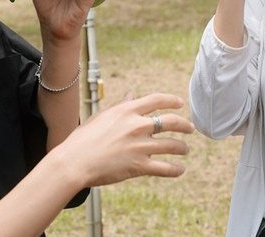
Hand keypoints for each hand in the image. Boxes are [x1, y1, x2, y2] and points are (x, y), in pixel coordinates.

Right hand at [60, 92, 193, 186]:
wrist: (74, 162)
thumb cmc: (83, 139)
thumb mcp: (103, 116)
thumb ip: (121, 106)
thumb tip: (132, 95)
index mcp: (127, 111)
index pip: (156, 100)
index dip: (171, 100)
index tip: (180, 103)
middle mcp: (137, 126)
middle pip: (171, 121)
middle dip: (184, 125)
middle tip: (190, 128)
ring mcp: (139, 146)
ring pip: (172, 145)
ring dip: (182, 148)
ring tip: (185, 149)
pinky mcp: (139, 166)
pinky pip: (165, 168)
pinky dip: (175, 170)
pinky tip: (180, 170)